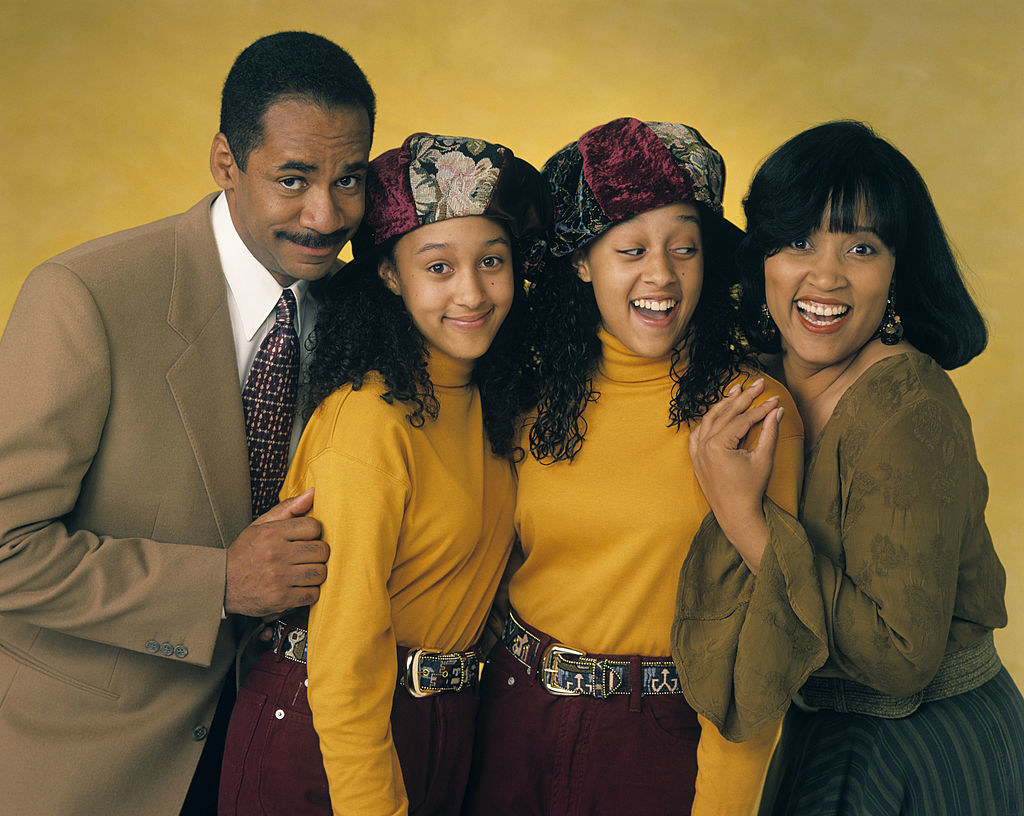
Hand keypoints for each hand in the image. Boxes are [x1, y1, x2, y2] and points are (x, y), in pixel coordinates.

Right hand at [225, 488, 328, 616]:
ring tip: (303, 572)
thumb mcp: (261, 525)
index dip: (313, 533)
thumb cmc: (245, 552)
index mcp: (272, 533)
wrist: (221, 584)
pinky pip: (312, 594)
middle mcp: (276, 554)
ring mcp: (279, 578)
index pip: (314, 527)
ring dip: (315, 574)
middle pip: (321, 550)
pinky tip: (298, 588)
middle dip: (317, 554)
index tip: (305, 539)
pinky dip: (309, 592)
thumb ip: (289, 508)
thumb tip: (314, 492)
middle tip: (306, 557)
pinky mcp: (281, 598)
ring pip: (320, 573)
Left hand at [688, 378, 783, 572]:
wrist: (735, 514)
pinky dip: (709, 421)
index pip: (742, 419)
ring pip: (710, 420)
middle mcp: (704, 445)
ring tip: (737, 390)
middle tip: (758, 384)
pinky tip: (717, 413)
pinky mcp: (696, 458)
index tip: (775, 398)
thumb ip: (770, 432)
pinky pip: (699, 433)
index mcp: (718, 445)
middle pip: (726, 414)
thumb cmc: (750, 489)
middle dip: (744, 398)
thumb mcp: (763, 459)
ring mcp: (697, 451)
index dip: (761, 408)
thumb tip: (777, 410)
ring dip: (724, 404)